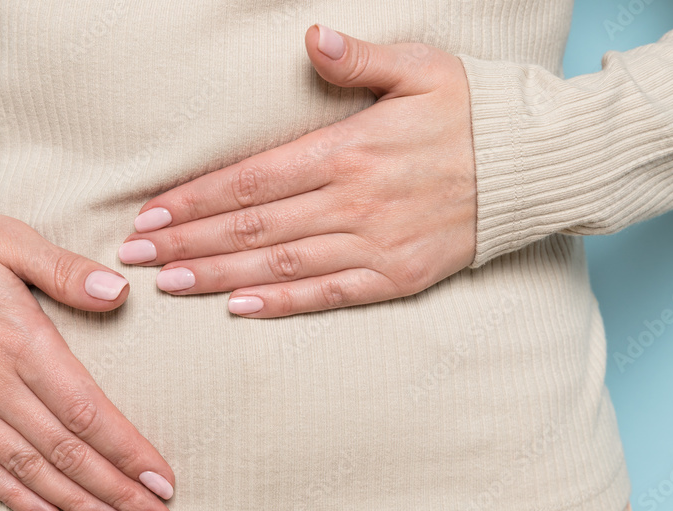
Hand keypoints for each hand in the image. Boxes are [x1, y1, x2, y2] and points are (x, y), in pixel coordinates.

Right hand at [0, 209, 175, 510]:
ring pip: (28, 471)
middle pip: (66, 453)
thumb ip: (66, 271)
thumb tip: (121, 291)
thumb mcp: (10, 239)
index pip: (88, 412)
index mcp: (20, 341)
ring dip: (78, 507)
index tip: (164, 481)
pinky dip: (16, 500)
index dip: (129, 452)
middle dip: (118, 493)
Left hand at [118, 25, 476, 316]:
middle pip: (251, 227)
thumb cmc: (470, 112)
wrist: (536, 168)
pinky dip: (282, 303)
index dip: (193, 200)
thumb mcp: (421, 68)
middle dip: (188, 241)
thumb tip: (310, 39)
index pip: (250, 180)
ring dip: (218, 276)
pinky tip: (239, 308)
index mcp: (349, 150)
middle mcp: (354, 201)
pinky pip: (328, 294)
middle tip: (136, 256)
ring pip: (279, 264)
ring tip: (169, 284)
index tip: (150, 214)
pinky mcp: (396, 276)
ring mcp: (375, 244)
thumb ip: (360, 60)